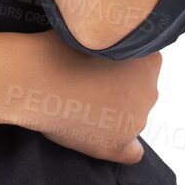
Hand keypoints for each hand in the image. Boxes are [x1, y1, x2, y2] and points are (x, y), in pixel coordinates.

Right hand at [0, 29, 161, 164]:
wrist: (34, 77)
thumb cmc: (59, 48)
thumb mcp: (93, 31)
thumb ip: (115, 40)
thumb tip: (116, 46)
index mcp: (150, 61)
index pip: (146, 67)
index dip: (120, 66)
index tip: (97, 65)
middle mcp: (150, 91)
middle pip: (140, 93)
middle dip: (120, 89)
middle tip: (86, 84)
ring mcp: (136, 120)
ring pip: (132, 119)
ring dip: (113, 113)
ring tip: (80, 105)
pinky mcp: (117, 143)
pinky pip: (132, 152)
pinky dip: (123, 148)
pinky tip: (102, 138)